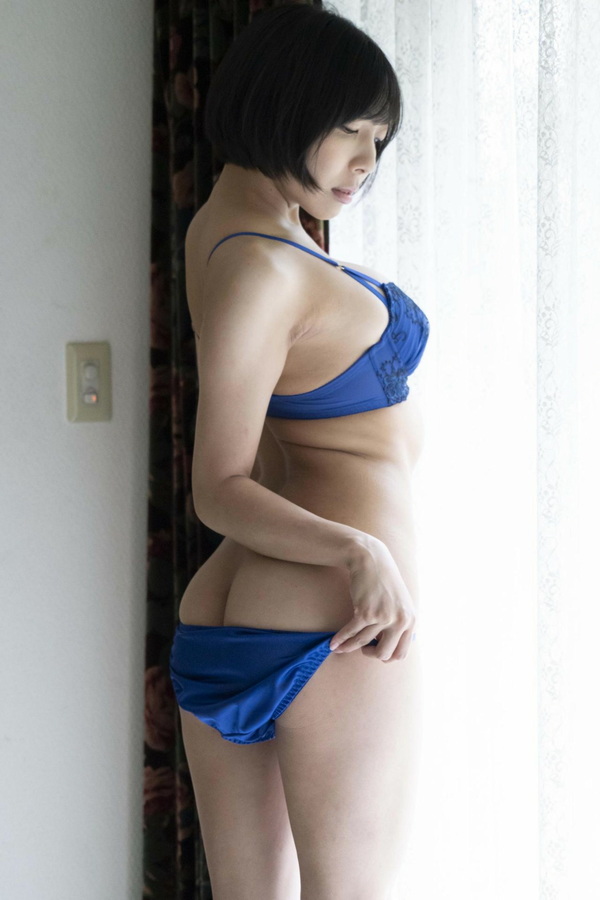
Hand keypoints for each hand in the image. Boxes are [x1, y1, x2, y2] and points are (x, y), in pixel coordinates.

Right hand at [330, 535, 416, 662]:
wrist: (371, 559)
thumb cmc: (384, 582)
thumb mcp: (400, 604)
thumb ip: (398, 625)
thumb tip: (386, 649)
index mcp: (411, 620)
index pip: (401, 653)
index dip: (386, 656)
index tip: (375, 650)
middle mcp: (400, 621)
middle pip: (384, 654)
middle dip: (370, 654)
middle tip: (362, 648)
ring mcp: (383, 617)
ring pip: (363, 643)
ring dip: (348, 647)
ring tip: (340, 649)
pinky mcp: (366, 612)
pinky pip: (351, 632)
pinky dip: (340, 639)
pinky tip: (333, 643)